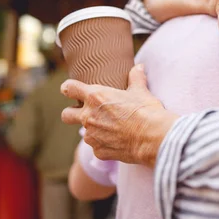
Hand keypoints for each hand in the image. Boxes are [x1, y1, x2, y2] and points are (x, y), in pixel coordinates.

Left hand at [60, 65, 178, 166]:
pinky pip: (98, 146)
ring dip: (94, 130)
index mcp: (96, 97)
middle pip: (66, 115)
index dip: (68, 88)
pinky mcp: (98, 152)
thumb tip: (139, 67)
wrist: (152, 137)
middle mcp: (88, 116)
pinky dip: (106, 144)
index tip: (70, 89)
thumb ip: (136, 78)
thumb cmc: (146, 111)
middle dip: (71, 113)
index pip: (70, 88)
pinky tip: (120, 141)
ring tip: (113, 128)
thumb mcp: (141, 91)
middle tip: (86, 112)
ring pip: (85, 132)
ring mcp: (92, 136)